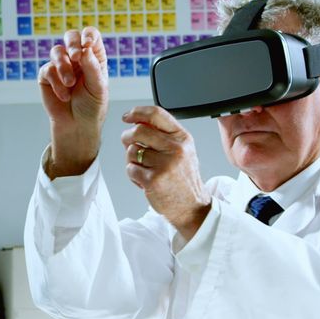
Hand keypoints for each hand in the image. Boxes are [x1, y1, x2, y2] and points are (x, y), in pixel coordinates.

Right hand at [38, 27, 108, 177]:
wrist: (76, 126)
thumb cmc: (91, 107)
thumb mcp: (98, 87)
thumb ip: (92, 67)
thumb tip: (84, 49)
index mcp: (93, 57)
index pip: (90, 36)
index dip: (88, 35)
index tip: (87, 45)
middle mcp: (77, 58)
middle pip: (71, 36)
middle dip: (72, 43)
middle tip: (76, 56)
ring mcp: (61, 65)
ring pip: (57, 52)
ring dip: (64, 66)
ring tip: (70, 84)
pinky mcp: (47, 76)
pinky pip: (48, 70)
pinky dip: (56, 82)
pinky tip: (64, 95)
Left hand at [122, 106, 211, 239]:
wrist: (191, 206)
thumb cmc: (183, 178)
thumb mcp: (181, 150)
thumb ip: (163, 134)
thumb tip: (137, 120)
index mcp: (182, 138)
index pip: (156, 114)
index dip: (137, 112)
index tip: (127, 116)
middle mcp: (175, 149)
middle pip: (138, 131)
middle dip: (127, 137)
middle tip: (129, 144)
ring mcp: (164, 165)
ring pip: (131, 151)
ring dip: (131, 160)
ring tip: (144, 168)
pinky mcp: (153, 180)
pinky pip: (130, 169)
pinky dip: (133, 175)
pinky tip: (145, 180)